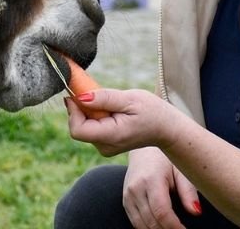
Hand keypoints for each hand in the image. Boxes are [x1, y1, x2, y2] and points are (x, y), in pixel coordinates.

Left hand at [63, 88, 183, 155]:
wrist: (166, 128)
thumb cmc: (152, 111)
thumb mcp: (130, 99)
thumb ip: (104, 99)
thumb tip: (80, 98)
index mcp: (111, 137)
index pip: (77, 129)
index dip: (73, 110)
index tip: (79, 93)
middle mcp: (105, 147)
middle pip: (78, 126)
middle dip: (82, 107)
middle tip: (97, 93)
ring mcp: (104, 147)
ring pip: (83, 126)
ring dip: (89, 110)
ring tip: (111, 103)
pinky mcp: (105, 144)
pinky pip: (91, 127)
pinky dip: (95, 115)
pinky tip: (110, 109)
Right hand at [123, 147, 202, 228]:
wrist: (145, 150)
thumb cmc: (167, 160)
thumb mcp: (181, 171)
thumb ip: (188, 192)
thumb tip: (196, 212)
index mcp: (151, 180)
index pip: (162, 212)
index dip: (174, 227)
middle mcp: (136, 188)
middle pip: (151, 222)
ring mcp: (128, 196)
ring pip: (141, 225)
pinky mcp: (125, 201)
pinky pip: (135, 222)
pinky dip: (148, 228)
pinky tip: (160, 226)